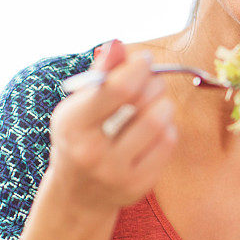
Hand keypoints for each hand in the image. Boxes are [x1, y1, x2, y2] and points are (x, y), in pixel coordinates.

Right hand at [47, 40, 176, 211]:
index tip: (144, 60)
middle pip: (143, 102)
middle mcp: (92, 151)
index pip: (117, 88)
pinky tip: (156, 128)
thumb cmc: (80, 139)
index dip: (137, 67)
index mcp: (72, 125)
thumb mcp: (79, 107)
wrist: (78, 195)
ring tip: (155, 103)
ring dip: (163, 104)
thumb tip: (117, 44)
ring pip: (159, 122)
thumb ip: (99, 75)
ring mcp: (116, 172)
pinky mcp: (138, 185)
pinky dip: (167, 127)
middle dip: (153, 83)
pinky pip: (167, 143)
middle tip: (151, 80)